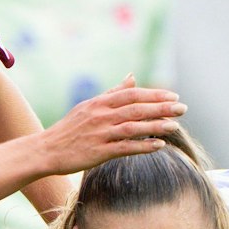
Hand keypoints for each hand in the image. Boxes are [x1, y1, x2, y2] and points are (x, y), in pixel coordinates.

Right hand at [39, 75, 185, 175]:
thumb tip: (132, 77)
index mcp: (100, 103)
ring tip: (175, 126)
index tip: (173, 96)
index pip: (132, 94)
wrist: (46, 150)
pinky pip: (125, 148)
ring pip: (133, 127)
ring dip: (156, 126)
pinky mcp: (98, 152)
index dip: (154, 94)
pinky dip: (143, 146)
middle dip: (161, 107)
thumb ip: (112, 92)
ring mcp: (100, 133)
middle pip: (136, 108)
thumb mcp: (89, 106)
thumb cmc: (70, 129)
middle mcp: (101, 115)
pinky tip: (158, 145)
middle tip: (182, 108)